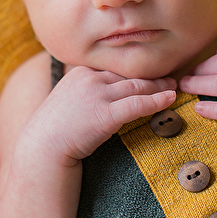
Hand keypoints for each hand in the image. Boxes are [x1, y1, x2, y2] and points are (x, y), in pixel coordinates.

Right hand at [29, 66, 176, 164]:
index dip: (136, 72)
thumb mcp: (68, 98)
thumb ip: (87, 89)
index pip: (116, 69)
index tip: (151, 73)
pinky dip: (157, 101)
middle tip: (170, 78)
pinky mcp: (105, 114)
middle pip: (129, 76)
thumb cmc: (55, 129)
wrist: (42, 148)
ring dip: (159, 87)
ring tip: (174, 87)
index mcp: (82, 71)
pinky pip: (138, 104)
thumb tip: (107, 91)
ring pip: (137, 87)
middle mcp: (90, 78)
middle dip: (152, 77)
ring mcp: (97, 94)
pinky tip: (170, 99)